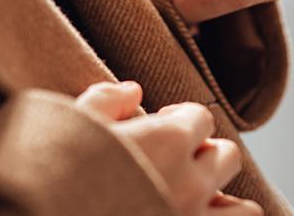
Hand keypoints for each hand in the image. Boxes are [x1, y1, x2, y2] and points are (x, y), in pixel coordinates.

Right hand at [76, 82, 261, 215]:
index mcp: (167, 142)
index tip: (159, 125)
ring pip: (243, 208)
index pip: (201, 118)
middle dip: (203, 154)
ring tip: (195, 200)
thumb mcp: (68, 126)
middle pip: (226, 156)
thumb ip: (105, 101)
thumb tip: (132, 90)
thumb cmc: (51, 175)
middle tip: (173, 162)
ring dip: (221, 199)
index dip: (180, 118)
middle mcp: (190, 184)